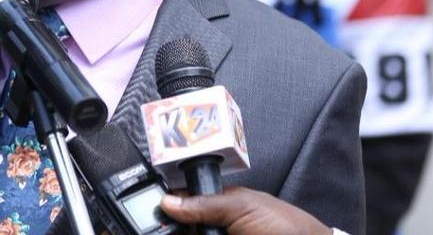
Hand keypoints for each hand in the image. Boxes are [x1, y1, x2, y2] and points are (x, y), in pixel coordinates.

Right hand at [160, 188, 330, 234]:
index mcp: (218, 207)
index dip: (166, 209)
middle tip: (150, 229)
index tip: (149, 214)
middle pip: (182, 228)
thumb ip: (205, 204)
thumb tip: (168, 201)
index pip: (183, 205)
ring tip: (157, 232)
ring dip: (175, 233)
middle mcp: (216, 228)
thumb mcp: (241, 207)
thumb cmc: (283, 226)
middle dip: (168, 228)